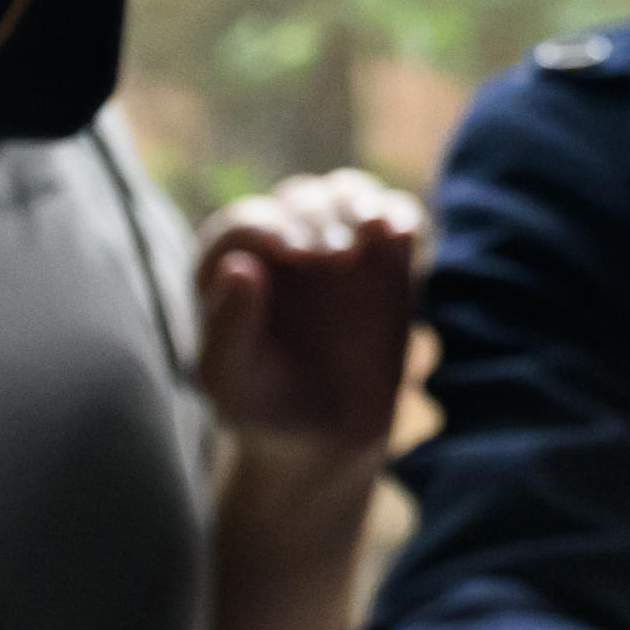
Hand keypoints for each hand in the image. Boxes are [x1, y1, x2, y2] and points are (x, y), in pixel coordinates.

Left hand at [195, 170, 425, 454]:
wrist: (322, 435)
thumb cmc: (260, 405)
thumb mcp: (229, 378)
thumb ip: (227, 326)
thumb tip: (239, 266)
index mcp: (229, 262)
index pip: (246, 223)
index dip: (270, 227)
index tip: (295, 252)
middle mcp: (281, 241)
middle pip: (299, 201)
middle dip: (318, 220)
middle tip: (336, 258)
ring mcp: (336, 243)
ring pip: (346, 195)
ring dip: (360, 204)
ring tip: (375, 231)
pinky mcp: (384, 255)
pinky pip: (395, 215)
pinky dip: (400, 214)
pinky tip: (403, 233)